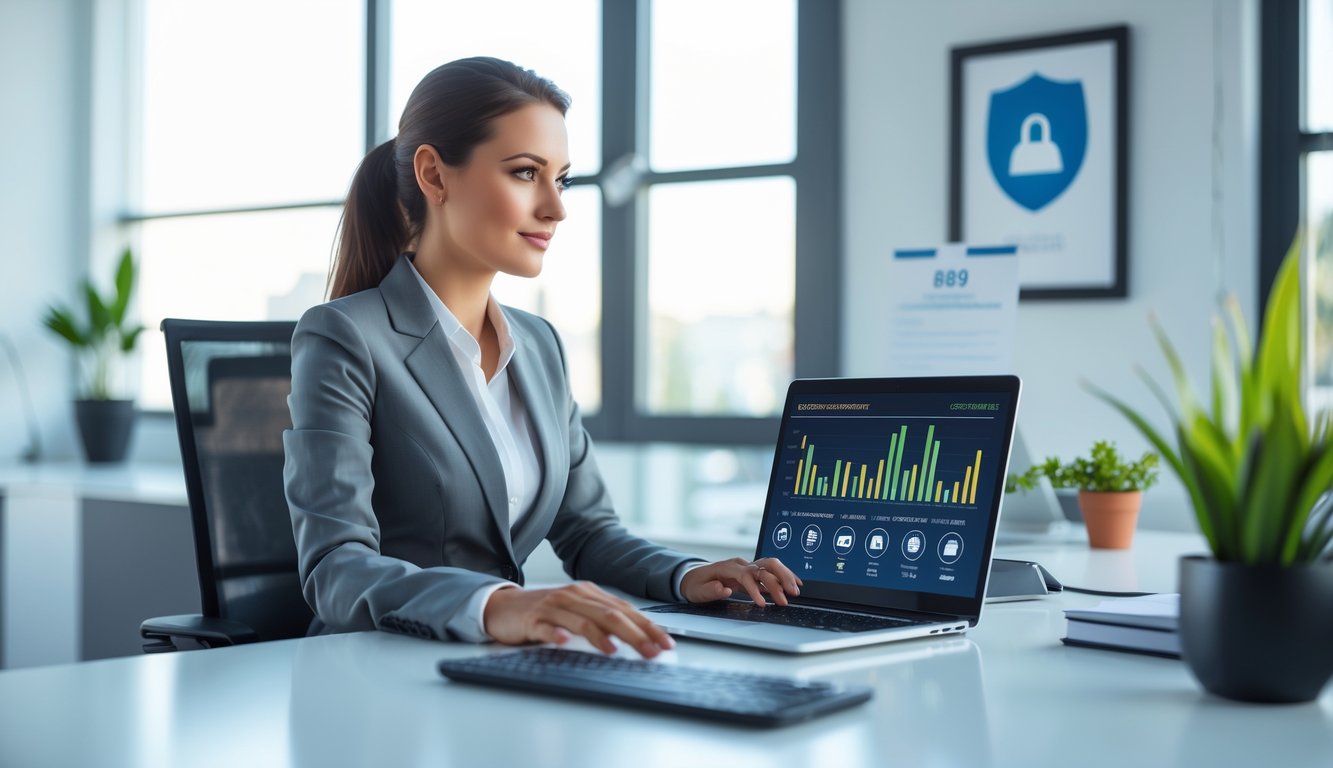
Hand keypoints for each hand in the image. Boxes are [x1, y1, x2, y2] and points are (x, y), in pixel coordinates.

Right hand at [482, 581, 674, 657]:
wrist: (502, 606)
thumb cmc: (545, 612)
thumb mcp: (577, 611)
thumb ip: (602, 620)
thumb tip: (637, 636)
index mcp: (589, 594)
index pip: (625, 609)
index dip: (648, 626)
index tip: (666, 643)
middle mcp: (574, 596)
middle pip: (610, 615)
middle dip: (636, 634)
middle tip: (653, 652)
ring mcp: (553, 607)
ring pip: (584, 621)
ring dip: (602, 637)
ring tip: (617, 651)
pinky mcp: (533, 620)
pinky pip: (547, 628)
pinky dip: (557, 635)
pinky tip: (566, 643)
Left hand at [679, 557, 802, 606]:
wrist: (694, 577)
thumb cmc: (695, 584)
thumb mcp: (697, 591)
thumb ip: (711, 590)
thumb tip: (725, 590)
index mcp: (728, 567)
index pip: (746, 575)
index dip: (755, 589)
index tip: (762, 604)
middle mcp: (741, 564)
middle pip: (764, 565)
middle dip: (778, 579)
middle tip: (788, 595)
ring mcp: (748, 566)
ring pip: (771, 565)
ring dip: (785, 576)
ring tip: (795, 591)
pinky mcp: (752, 572)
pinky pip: (771, 571)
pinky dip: (784, 577)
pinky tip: (794, 585)